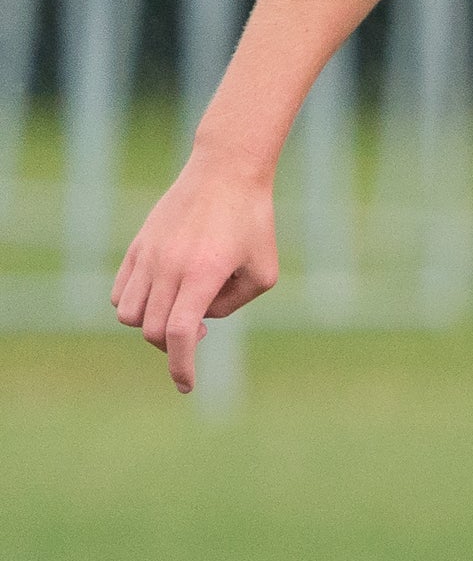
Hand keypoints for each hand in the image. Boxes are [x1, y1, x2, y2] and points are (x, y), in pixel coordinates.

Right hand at [110, 158, 280, 392]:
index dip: (181, 366)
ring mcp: (147, 256)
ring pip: (128, 314)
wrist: (225, 173)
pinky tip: (164, 296)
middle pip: (153, 330)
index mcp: (201, 274)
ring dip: (151, 326)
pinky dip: (135, 306)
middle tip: (200, 330)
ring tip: (181, 309)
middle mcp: (168, 267)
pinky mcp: (136, 248)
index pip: (179, 333)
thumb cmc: (254, 223)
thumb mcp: (263, 272)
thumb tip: (199, 320)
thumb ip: (231, 305)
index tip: (187, 387)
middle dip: (173, 346)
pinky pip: (120, 293)